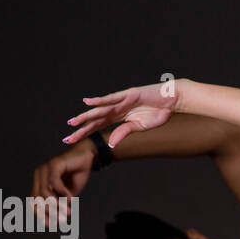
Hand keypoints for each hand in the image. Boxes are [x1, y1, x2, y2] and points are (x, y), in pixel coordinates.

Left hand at [30, 141, 94, 225]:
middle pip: (37, 198)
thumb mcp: (67, 195)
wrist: (87, 158)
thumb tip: (57, 220)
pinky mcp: (54, 164)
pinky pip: (54, 182)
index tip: (50, 225)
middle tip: (62, 219)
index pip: (33, 202)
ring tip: (68, 210)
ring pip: (44, 192)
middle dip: (49, 212)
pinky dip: (62, 192)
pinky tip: (70, 197)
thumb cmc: (77, 175)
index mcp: (40, 182)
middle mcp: (39, 175)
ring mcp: (45, 169)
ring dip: (57, 204)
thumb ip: (61, 205)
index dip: (40, 214)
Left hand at [64, 80, 180, 148]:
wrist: (171, 100)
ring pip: (100, 110)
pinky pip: (112, 99)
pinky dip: (100, 101)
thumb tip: (111, 144)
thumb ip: (124, 132)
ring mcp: (121, 100)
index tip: (73, 140)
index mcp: (119, 117)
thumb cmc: (158, 112)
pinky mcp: (128, 94)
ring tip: (73, 122)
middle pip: (95, 119)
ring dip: (86, 116)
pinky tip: (88, 103)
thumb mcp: (140, 127)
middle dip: (81, 128)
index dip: (86, 133)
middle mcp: (116, 108)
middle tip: (67, 138)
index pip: (98, 126)